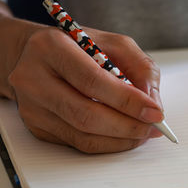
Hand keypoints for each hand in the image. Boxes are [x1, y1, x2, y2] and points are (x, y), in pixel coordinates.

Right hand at [8, 26, 163, 152]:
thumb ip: (140, 67)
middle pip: (85, 114)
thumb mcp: (114, 44)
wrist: (37, 56)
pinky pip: (77, 143)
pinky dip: (107, 143)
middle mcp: (33, 78)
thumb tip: (153, 103)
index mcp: (51, 48)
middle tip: (153, 128)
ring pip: (82, 136)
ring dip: (120, 139)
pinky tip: (123, 136)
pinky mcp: (36, 127)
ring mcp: (32, 107)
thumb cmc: (79, 48)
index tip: (155, 112)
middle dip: (127, 126)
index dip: (127, 101)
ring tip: (143, 133)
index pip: (92, 81)